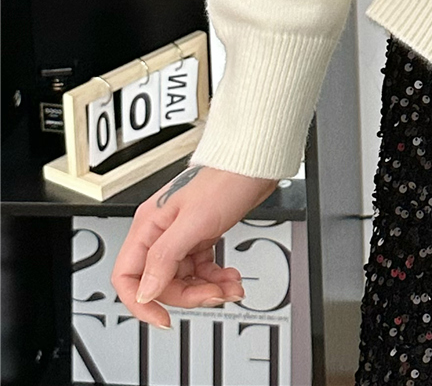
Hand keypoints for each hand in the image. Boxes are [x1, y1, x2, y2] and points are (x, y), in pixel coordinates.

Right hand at [111, 164, 278, 328]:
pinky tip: (230, 277)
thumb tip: (144, 292)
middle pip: (161, 282)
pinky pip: (201, 268)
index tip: (163, 318)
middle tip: (214, 294)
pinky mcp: (201, 236)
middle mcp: (161, 232)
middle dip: (189, 294)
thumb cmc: (225, 178)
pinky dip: (216, 277)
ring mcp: (182, 235)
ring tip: (230, 287)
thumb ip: (165, 257)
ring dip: (208, 288)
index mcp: (148, 226)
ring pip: (184, 278)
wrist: (254, 164)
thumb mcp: (194, 221)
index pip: (128, 277)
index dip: (141, 302)